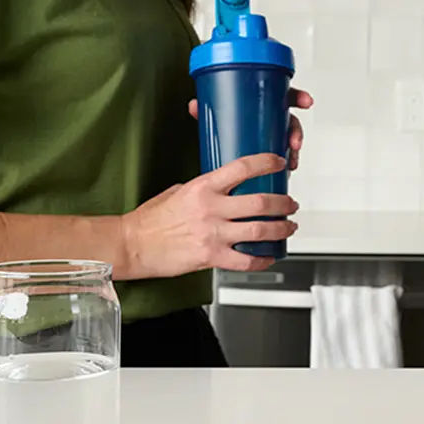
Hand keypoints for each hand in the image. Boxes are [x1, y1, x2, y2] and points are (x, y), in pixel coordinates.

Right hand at [120, 153, 297, 275]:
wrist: (132, 244)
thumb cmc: (149, 220)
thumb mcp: (176, 192)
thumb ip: (203, 190)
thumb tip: (221, 190)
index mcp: (202, 187)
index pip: (242, 168)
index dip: (266, 163)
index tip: (278, 163)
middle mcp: (211, 209)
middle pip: (261, 203)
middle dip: (283, 203)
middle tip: (290, 204)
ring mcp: (213, 234)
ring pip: (260, 231)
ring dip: (281, 229)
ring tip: (288, 227)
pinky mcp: (211, 257)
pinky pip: (246, 260)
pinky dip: (262, 259)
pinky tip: (269, 256)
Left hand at [187, 88, 313, 170]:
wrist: (215, 157)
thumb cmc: (221, 126)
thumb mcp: (214, 117)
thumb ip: (206, 110)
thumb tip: (194, 105)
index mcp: (261, 102)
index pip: (283, 95)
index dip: (297, 97)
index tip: (306, 102)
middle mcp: (270, 118)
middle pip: (290, 120)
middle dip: (296, 131)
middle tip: (294, 142)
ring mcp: (272, 136)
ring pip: (289, 140)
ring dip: (294, 151)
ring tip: (290, 161)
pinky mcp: (270, 153)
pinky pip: (284, 156)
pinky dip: (288, 164)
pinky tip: (287, 172)